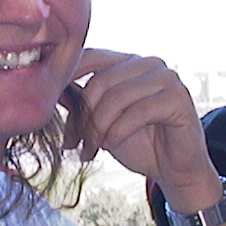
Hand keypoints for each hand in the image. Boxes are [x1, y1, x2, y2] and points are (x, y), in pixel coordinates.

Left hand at [65, 48, 221, 210]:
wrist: (173, 169)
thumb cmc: (137, 143)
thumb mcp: (100, 121)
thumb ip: (79, 102)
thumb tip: (49, 89)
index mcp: (127, 62)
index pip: (90, 56)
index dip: (67, 76)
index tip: (47, 101)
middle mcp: (147, 63)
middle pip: (100, 81)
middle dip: (83, 116)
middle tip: (75, 143)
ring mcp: (165, 78)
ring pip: (116, 97)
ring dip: (97, 128)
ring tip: (90, 149)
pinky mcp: (178, 97)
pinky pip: (137, 112)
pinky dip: (118, 131)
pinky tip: (111, 145)